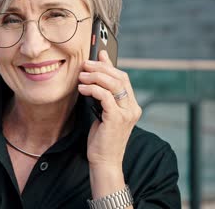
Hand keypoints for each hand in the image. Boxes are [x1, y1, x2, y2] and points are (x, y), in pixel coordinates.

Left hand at [78, 50, 141, 168]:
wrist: (104, 161)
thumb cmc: (101, 138)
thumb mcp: (102, 112)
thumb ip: (102, 95)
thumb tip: (96, 76)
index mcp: (131, 105)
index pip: (123, 78)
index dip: (110, 65)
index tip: (99, 54)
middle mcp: (132, 108)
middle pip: (120, 77)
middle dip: (101, 68)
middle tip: (85, 65)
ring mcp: (127, 113)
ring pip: (113, 84)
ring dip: (95, 77)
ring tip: (81, 76)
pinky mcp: (117, 119)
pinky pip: (105, 96)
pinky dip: (92, 89)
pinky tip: (82, 89)